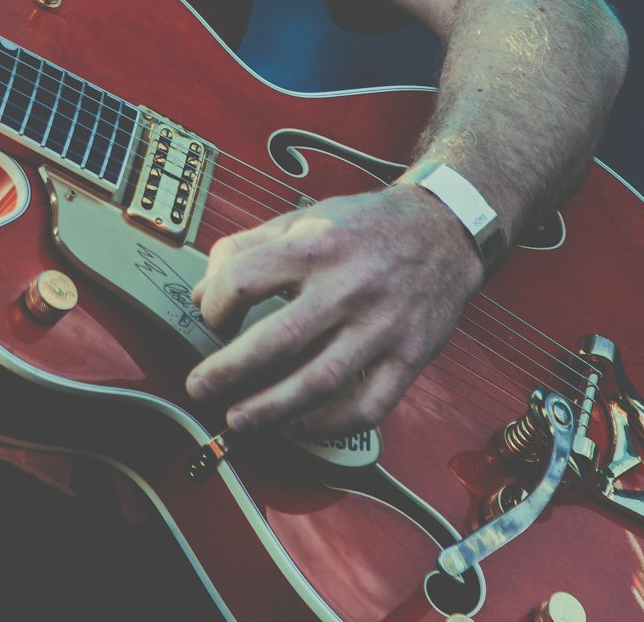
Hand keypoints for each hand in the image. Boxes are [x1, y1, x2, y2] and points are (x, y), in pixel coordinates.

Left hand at [184, 183, 484, 437]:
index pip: (244, 281)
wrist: (445, 228)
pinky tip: (300, 426)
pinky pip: (368, 405)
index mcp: (316, 244)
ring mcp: (382, 325)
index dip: (214, 305)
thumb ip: (248, 247)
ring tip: (237, 421)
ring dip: (271, 410)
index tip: (211, 318)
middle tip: (199, 388)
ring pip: (320, 381)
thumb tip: (200, 293)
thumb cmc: (365, 225)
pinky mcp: (410, 355)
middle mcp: (348, 286)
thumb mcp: (304, 216)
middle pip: (277, 341)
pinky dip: (330, 424)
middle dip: (229, 372)